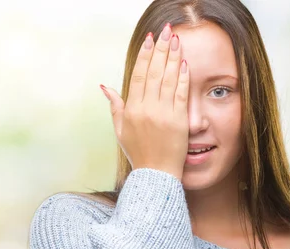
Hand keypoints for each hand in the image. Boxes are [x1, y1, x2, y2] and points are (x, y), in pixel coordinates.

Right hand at [100, 23, 189, 180]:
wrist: (156, 175)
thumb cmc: (139, 154)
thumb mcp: (121, 130)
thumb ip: (115, 106)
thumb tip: (104, 86)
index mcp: (132, 109)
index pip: (138, 75)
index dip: (144, 55)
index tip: (149, 39)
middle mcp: (146, 109)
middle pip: (154, 72)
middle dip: (161, 49)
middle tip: (166, 31)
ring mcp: (163, 115)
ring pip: (168, 80)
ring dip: (173, 58)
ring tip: (177, 40)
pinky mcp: (179, 121)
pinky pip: (181, 95)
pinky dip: (183, 78)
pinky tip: (185, 64)